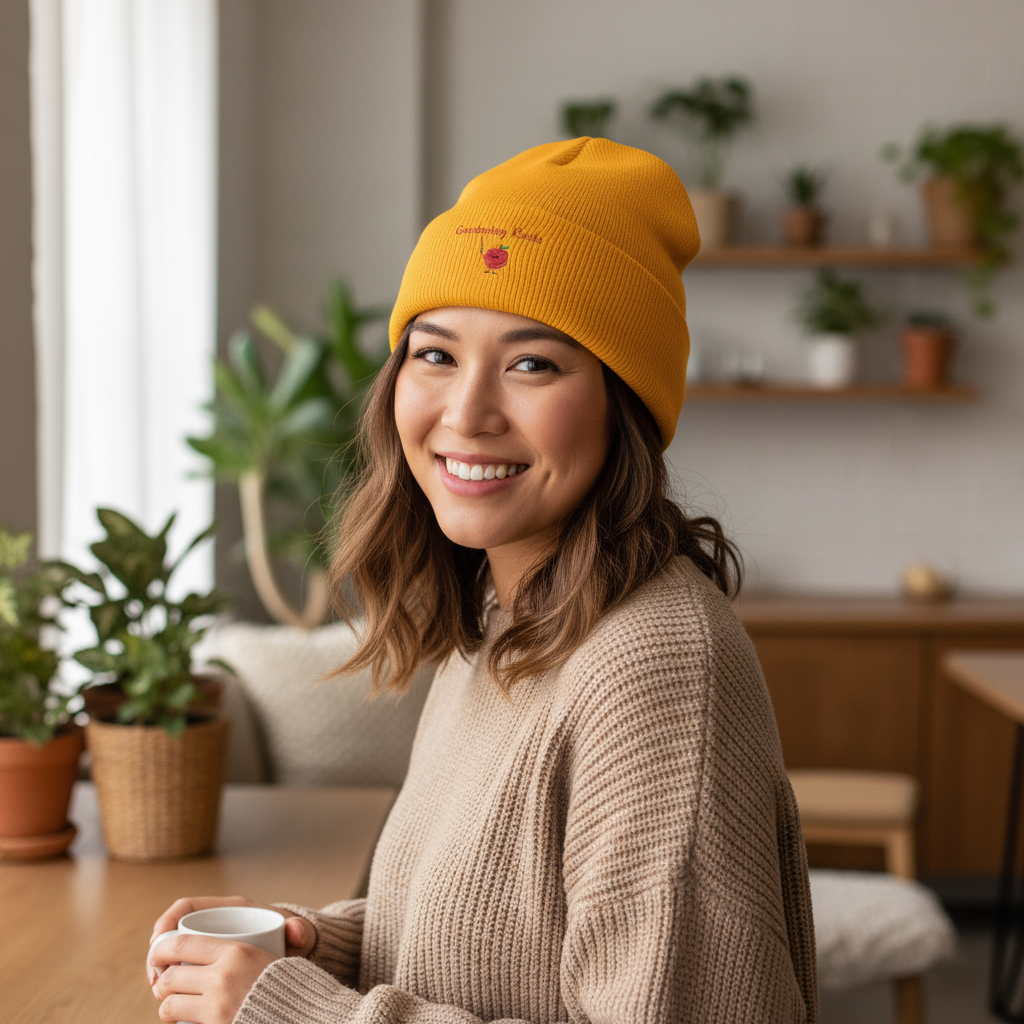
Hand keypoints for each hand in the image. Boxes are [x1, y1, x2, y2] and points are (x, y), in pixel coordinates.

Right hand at [148, 896, 315, 985]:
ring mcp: (211, 944)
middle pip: (174, 933)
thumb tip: (296, 930)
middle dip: (158, 955)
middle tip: (156, 981)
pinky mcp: (209, 964)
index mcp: (231, 909)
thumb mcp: (297, 935)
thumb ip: (300, 931)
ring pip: (174, 953)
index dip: (166, 922)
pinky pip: (182, 969)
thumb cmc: (294, 939)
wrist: (298, 951)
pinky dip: (172, 982)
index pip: (187, 907)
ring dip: (161, 970)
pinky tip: (170, 1000)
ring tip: (160, 993)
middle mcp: (216, 923)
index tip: (157, 944)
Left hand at [150, 933, 273, 1023]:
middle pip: (171, 976)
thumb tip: (230, 941)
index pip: (182, 943)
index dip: (161, 949)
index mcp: (235, 950)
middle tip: (164, 986)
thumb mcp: (264, 956)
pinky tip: (181, 1022)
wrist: (303, 1015)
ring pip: (169, 1004)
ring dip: (166, 1006)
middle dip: (162, 982)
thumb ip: (235, 951)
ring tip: (172, 1007)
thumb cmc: (283, 984)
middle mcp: (222, 976)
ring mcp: (217, 1006)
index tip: (157, 954)